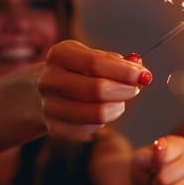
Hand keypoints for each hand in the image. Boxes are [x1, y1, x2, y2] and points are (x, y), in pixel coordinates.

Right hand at [37, 40, 151, 139]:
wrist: (40, 93)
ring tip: (119, 102)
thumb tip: (140, 68)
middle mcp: (49, 79)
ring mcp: (48, 105)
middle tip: (135, 90)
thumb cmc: (77, 72)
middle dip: (124, 90)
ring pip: (96, 113)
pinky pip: (89, 130)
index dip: (124, 71)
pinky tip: (102, 113)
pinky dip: (102, 123)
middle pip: (97, 89)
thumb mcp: (92, 58)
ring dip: (117, 108)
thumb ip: (117, 62)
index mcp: (60, 54)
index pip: (96, 63)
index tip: (143, 75)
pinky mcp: (53, 128)